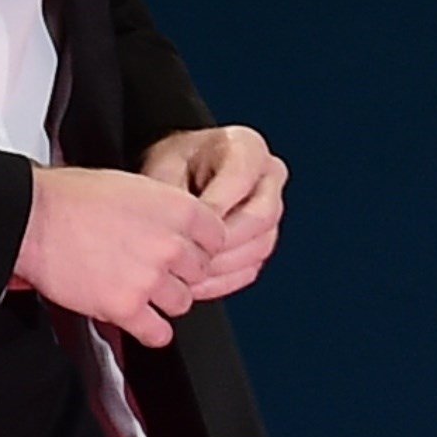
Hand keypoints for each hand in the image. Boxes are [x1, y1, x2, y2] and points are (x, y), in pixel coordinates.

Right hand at [12, 164, 229, 347]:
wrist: (32, 218)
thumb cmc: (70, 198)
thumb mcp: (133, 187)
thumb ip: (164, 211)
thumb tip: (176, 229)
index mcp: (178, 209)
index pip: (216, 239)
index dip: (196, 246)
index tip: (182, 250)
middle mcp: (170, 245)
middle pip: (199, 273)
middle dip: (178, 273)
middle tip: (152, 269)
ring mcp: (150, 279)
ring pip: (181, 304)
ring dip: (163, 301)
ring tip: (138, 290)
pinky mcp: (126, 308)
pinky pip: (158, 334)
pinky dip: (150, 331)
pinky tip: (138, 319)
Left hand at [140, 122, 288, 298]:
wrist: (179, 175)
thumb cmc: (173, 164)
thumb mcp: (165, 165)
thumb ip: (173, 192)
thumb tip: (175, 231)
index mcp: (248, 149)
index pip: (241, 180)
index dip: (213, 209)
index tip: (184, 228)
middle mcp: (268, 178)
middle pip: (261, 217)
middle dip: (221, 243)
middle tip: (186, 259)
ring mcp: (271, 210)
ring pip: (260, 246)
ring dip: (222, 267)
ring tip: (186, 278)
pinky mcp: (262, 240)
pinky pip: (252, 266)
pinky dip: (224, 281)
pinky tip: (195, 287)